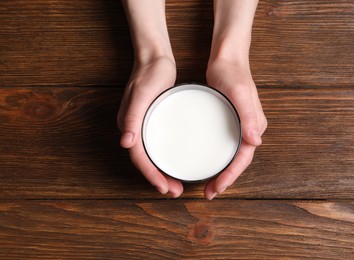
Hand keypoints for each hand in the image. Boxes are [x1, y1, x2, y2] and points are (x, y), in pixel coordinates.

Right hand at [117, 57, 183, 197]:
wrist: (155, 58)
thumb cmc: (149, 74)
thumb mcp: (142, 94)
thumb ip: (132, 118)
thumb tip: (125, 143)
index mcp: (128, 126)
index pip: (138, 157)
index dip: (151, 175)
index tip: (164, 187)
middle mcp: (134, 129)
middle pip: (145, 160)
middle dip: (158, 179)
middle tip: (176, 191)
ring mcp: (143, 125)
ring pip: (152, 155)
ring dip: (162, 172)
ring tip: (177, 185)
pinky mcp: (153, 120)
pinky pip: (157, 145)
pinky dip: (165, 157)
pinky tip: (177, 161)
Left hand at [204, 58, 266, 199]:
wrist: (227, 59)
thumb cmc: (233, 74)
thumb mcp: (239, 93)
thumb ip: (249, 116)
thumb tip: (256, 142)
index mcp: (254, 126)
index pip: (243, 158)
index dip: (231, 176)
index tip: (216, 188)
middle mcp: (249, 129)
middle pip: (238, 161)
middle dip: (225, 179)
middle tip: (208, 193)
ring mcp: (239, 126)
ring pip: (231, 155)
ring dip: (221, 172)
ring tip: (207, 185)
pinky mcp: (229, 122)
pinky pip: (225, 145)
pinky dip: (218, 158)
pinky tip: (205, 162)